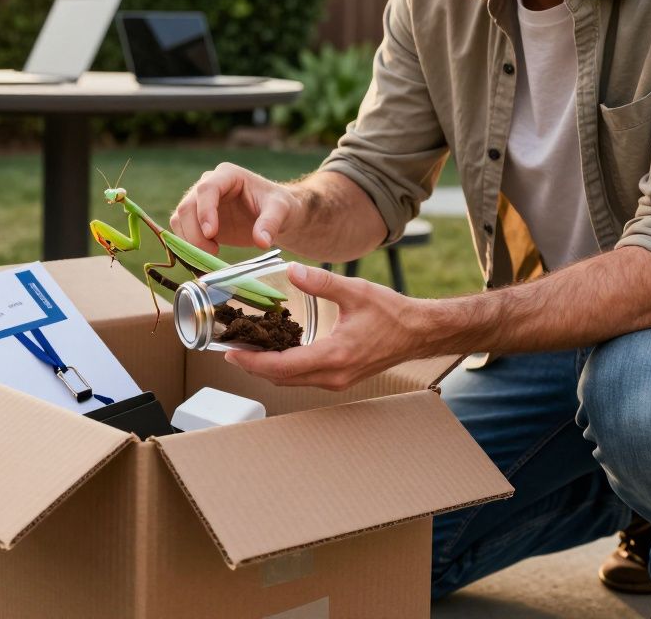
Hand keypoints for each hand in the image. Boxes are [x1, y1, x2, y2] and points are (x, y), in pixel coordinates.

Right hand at [169, 163, 301, 254]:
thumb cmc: (278, 206)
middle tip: (212, 254)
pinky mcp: (196, 220)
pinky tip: (206, 257)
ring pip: (179, 220)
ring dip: (189, 241)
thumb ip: (270, 223)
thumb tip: (261, 242)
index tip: (211, 234)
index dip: (205, 211)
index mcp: (227, 175)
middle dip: (194, 232)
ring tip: (211, 257)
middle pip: (187, 206)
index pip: (207, 189)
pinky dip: (188, 246)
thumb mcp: (280, 210)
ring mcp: (199, 203)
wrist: (275, 216)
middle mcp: (208, 185)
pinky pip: (182, 232)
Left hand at [225, 263, 425, 389]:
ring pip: (291, 381)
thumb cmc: (392, 313)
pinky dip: (285, 368)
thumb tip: (292, 270)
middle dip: (254, 366)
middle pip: (281, 378)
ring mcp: (337, 380)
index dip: (252, 362)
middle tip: (232, 349)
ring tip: (248, 350)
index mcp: (334, 355)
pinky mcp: (340, 378)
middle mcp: (333, 375)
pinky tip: (277, 351)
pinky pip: (303, 378)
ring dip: (268, 369)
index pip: (282, 366)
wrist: (418, 333)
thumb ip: (321, 282)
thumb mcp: (356, 291)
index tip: (231, 353)